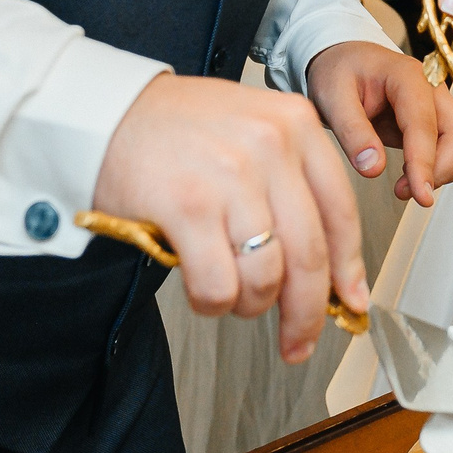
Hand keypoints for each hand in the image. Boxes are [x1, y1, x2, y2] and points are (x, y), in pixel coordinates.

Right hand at [93, 73, 367, 365]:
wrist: (104, 112)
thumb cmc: (175, 127)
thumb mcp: (251, 128)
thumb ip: (291, 181)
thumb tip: (325, 264)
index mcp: (295, 123)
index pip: (341, 212)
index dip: (348, 269)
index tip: (349, 301)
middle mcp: (270, 146)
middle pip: (310, 254)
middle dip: (307, 312)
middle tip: (299, 340)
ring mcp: (229, 176)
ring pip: (266, 276)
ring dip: (250, 304)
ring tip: (231, 296)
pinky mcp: (187, 206)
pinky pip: (218, 285)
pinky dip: (213, 302)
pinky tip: (202, 289)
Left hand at [306, 39, 452, 206]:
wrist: (342, 62)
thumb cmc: (339, 72)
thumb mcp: (331, 98)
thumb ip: (351, 132)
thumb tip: (373, 167)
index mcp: (406, 75)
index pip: (424, 124)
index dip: (425, 162)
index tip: (420, 193)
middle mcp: (431, 88)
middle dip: (442, 170)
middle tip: (409, 191)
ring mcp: (437, 104)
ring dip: (446, 171)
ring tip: (408, 186)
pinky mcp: (436, 120)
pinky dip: (444, 168)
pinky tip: (416, 176)